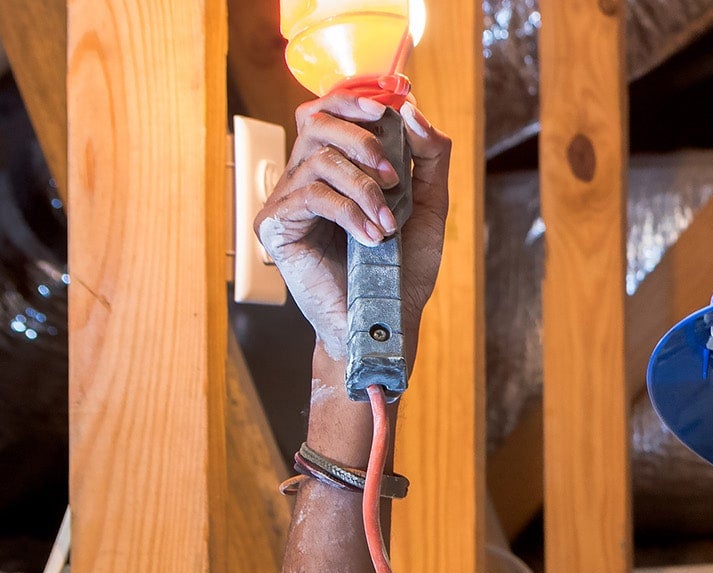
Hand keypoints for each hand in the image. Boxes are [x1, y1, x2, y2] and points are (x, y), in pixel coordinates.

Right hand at [254, 92, 451, 361]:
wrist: (384, 321)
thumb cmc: (401, 268)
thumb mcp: (428, 205)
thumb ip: (428, 158)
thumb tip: (410, 110)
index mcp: (335, 168)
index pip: (327, 112)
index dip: (353, 102)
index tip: (388, 111)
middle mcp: (303, 178)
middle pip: (316, 122)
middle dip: (362, 140)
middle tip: (394, 178)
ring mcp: (285, 201)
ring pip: (318, 159)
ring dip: (364, 188)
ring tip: (388, 224)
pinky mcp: (275, 227)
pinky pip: (310, 195)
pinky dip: (349, 211)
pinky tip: (370, 238)